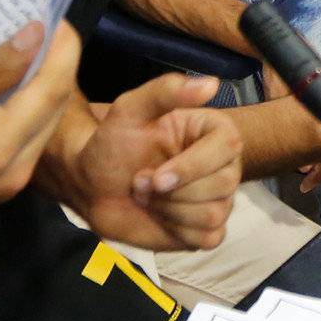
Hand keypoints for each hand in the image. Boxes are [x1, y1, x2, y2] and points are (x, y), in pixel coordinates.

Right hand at [0, 19, 80, 234]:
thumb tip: (34, 38)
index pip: (51, 89)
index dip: (61, 48)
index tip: (51, 12)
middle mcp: (15, 172)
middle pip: (55, 108)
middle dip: (55, 63)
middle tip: (35, 24)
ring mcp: (9, 185)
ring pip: (44, 125)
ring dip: (40, 86)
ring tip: (21, 48)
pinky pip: (26, 141)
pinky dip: (24, 109)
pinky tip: (4, 86)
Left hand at [57, 73, 241, 252]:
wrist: (93, 186)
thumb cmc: (112, 144)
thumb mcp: (130, 111)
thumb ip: (165, 91)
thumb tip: (211, 83)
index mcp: (212, 133)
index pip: (228, 147)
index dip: (192, 166)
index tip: (157, 176)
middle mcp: (222, 165)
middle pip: (224, 185)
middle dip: (172, 191)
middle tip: (141, 182)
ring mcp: (218, 198)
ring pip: (214, 214)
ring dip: (170, 210)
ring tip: (146, 196)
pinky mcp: (207, 229)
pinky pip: (208, 238)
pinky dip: (176, 229)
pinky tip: (159, 215)